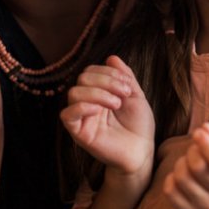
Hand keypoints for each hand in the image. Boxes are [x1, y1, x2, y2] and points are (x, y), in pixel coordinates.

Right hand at [61, 55, 153, 172]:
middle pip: (82, 78)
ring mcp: (82, 117)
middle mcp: (88, 102)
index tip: (128, 85)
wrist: (142, 151)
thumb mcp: (136, 95)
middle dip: (106, 80)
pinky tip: (99, 111)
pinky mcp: (79, 133)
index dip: (108, 72)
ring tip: (116, 104)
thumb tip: (112, 57)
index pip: (91, 71)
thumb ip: (125, 77)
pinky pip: (67, 115)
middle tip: (124, 94)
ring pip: (74, 93)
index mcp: (99, 92)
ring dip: (98, 93)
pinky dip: (82, 107)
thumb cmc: (139, 125)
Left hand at [163, 120, 208, 208]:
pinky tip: (182, 174)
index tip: (198, 132)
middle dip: (192, 151)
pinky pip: (170, 192)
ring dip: (181, 163)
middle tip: (195, 149)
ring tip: (189, 162)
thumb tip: (206, 130)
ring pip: (182, 179)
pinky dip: (170, 179)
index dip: (206, 144)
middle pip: (198, 168)